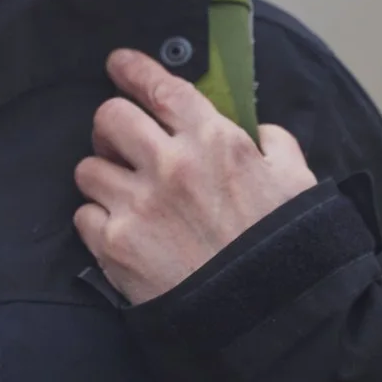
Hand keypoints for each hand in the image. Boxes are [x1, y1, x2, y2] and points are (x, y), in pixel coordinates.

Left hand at [72, 48, 316, 304]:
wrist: (268, 318)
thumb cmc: (288, 249)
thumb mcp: (298, 182)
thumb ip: (274, 145)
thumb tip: (255, 132)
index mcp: (214, 141)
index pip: (160, 87)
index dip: (132, 70)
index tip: (117, 64)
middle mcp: (169, 165)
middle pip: (109, 118)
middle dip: (111, 125)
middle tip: (121, 141)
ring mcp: (137, 205)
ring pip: (87, 168)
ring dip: (103, 176)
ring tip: (124, 192)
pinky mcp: (115, 246)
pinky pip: (83, 215)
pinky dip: (98, 219)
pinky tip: (122, 229)